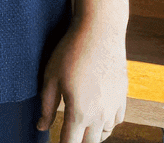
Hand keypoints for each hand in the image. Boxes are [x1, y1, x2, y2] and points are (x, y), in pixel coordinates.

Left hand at [36, 19, 127, 141]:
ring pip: (104, 134)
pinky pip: (116, 121)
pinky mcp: (122, 96)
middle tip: (67, 133)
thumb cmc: (72, 51)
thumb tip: (41, 126)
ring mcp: (113, 106)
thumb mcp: (51, 77)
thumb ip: (46, 106)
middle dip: (77, 141)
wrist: (100, 30)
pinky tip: (97, 114)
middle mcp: (99, 115)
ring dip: (92, 134)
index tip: (56, 142)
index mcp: (79, 113)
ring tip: (81, 125)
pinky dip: (106, 123)